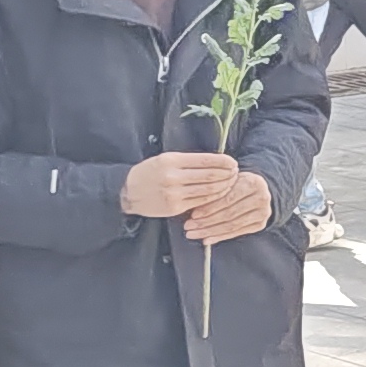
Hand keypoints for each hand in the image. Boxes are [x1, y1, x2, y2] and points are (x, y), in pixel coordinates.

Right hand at [119, 150, 236, 219]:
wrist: (128, 192)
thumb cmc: (150, 172)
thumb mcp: (165, 159)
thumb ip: (188, 161)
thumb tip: (216, 161)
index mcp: (172, 161)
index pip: (205, 160)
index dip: (223, 161)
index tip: (233, 162)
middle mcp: (173, 177)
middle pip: (210, 176)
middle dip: (227, 174)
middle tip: (236, 172)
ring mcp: (174, 194)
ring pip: (208, 190)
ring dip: (224, 186)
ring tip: (232, 182)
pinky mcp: (175, 207)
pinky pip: (201, 202)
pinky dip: (214, 197)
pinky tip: (220, 194)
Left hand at [182, 168, 276, 244]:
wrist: (258, 190)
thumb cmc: (238, 184)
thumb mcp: (229, 181)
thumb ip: (215, 191)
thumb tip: (192, 208)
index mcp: (253, 182)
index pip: (228, 198)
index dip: (209, 208)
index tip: (193, 215)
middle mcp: (261, 197)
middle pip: (229, 213)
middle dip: (206, 222)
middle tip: (189, 226)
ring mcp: (263, 212)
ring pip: (232, 225)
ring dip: (211, 231)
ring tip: (194, 234)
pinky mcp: (260, 224)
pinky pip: (237, 232)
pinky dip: (220, 237)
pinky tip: (207, 239)